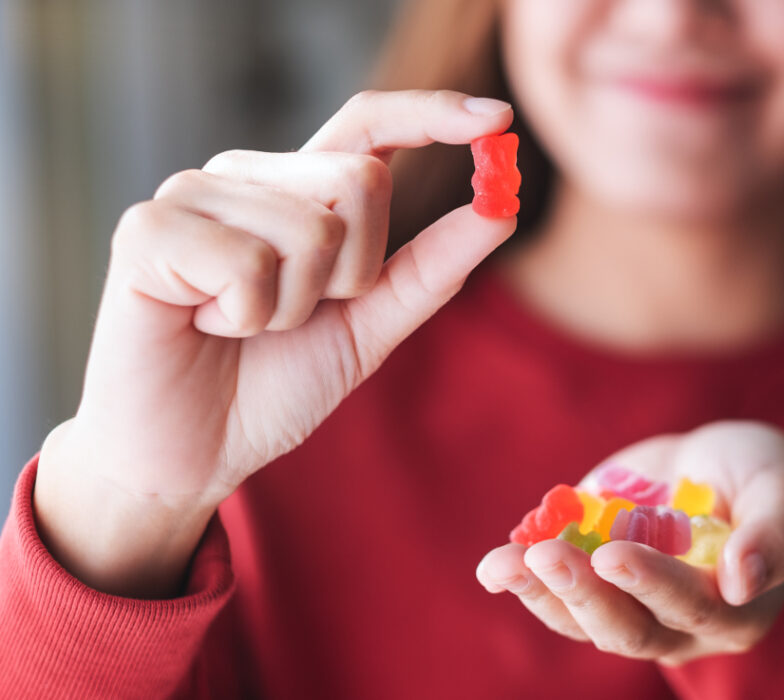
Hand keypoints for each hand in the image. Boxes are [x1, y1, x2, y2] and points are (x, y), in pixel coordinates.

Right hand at [35, 90, 516, 596]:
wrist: (192, 453)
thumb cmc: (272, 385)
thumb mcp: (369, 326)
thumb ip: (430, 268)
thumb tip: (500, 210)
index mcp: (297, 191)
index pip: (370, 125)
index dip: (434, 113)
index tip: (499, 118)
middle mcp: (247, 177)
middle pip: (360, 180)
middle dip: (353, 275)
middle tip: (296, 316)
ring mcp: (192, 195)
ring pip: (310, 230)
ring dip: (294, 308)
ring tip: (242, 326)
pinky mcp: (146, 230)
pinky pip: (248, 262)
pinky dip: (245, 316)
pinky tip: (204, 325)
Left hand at [476, 421, 783, 665]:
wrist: (713, 462)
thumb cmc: (759, 475)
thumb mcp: (780, 489)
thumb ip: (772, 534)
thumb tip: (743, 581)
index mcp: (734, 611)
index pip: (690, 607)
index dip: (652, 584)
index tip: (613, 554)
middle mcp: (678, 625)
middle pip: (628, 630)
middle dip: (584, 594)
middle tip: (548, 557)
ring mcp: (629, 608)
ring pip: (583, 621)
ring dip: (540, 594)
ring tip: (502, 566)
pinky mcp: (592, 583)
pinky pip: (556, 597)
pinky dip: (524, 581)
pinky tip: (495, 565)